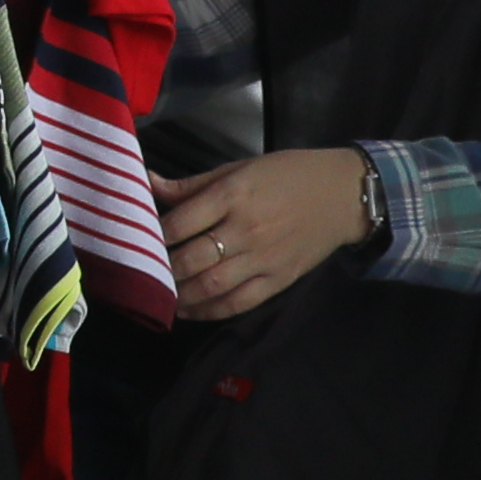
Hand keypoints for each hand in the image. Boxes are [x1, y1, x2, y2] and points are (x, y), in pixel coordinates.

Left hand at [156, 149, 376, 321]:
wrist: (343, 195)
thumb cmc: (287, 174)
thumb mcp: (239, 168)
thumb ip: (192, 184)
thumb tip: (146, 183)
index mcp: (233, 195)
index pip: (181, 222)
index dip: (154, 236)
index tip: (137, 242)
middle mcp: (246, 230)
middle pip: (192, 259)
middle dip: (162, 270)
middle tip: (141, 274)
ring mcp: (263, 259)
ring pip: (212, 286)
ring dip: (180, 295)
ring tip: (159, 295)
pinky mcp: (278, 280)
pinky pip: (239, 302)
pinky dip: (210, 311)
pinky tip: (189, 310)